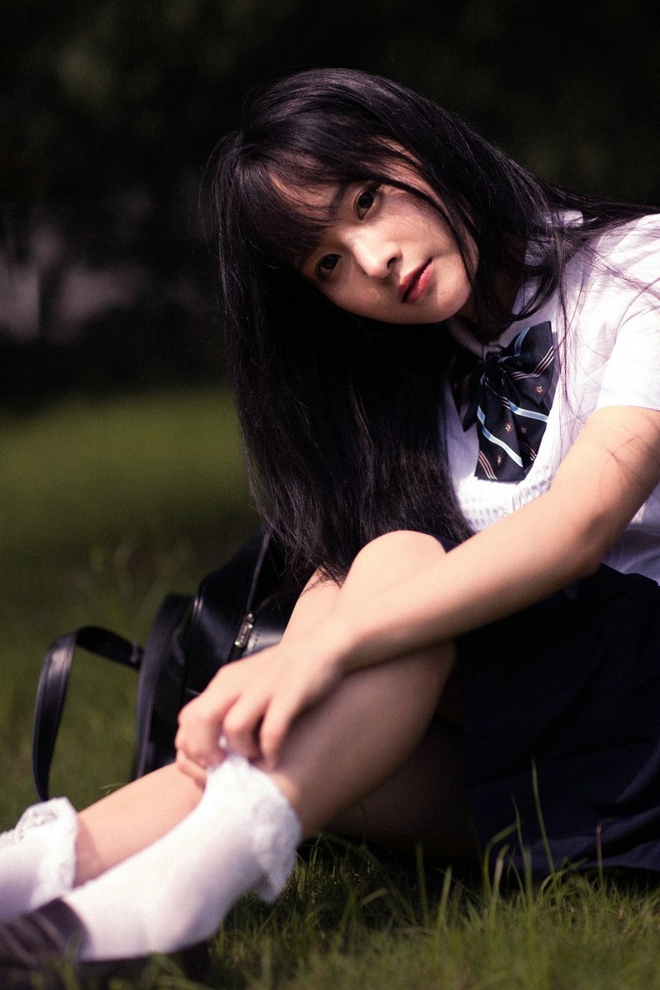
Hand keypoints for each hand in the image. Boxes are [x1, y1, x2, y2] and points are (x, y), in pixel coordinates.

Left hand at [174, 625, 343, 782]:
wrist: (321, 645)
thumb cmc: (283, 673)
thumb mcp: (247, 684)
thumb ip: (228, 707)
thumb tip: (212, 746)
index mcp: (224, 682)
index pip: (188, 715)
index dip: (190, 744)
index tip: (206, 762)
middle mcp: (237, 682)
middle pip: (201, 718)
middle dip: (205, 750)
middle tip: (222, 766)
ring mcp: (264, 687)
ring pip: (233, 725)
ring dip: (241, 750)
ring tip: (254, 759)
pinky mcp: (290, 693)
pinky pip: (272, 729)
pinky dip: (270, 750)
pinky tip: (276, 759)